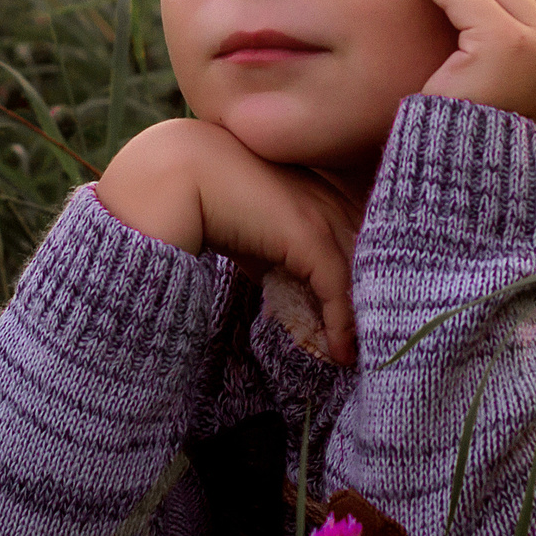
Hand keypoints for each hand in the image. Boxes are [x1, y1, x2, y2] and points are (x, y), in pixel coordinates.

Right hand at [96, 118, 360, 363]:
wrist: (171, 177)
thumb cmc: (201, 203)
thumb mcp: (251, 236)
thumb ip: (275, 259)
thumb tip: (287, 301)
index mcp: (316, 190)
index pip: (354, 242)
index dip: (355, 286)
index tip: (346, 326)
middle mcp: (327, 196)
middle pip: (364, 259)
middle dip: (364, 304)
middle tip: (359, 347)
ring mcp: (321, 213)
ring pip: (356, 276)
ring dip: (355, 321)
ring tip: (349, 358)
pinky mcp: (310, 234)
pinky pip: (337, 288)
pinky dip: (340, 324)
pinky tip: (338, 354)